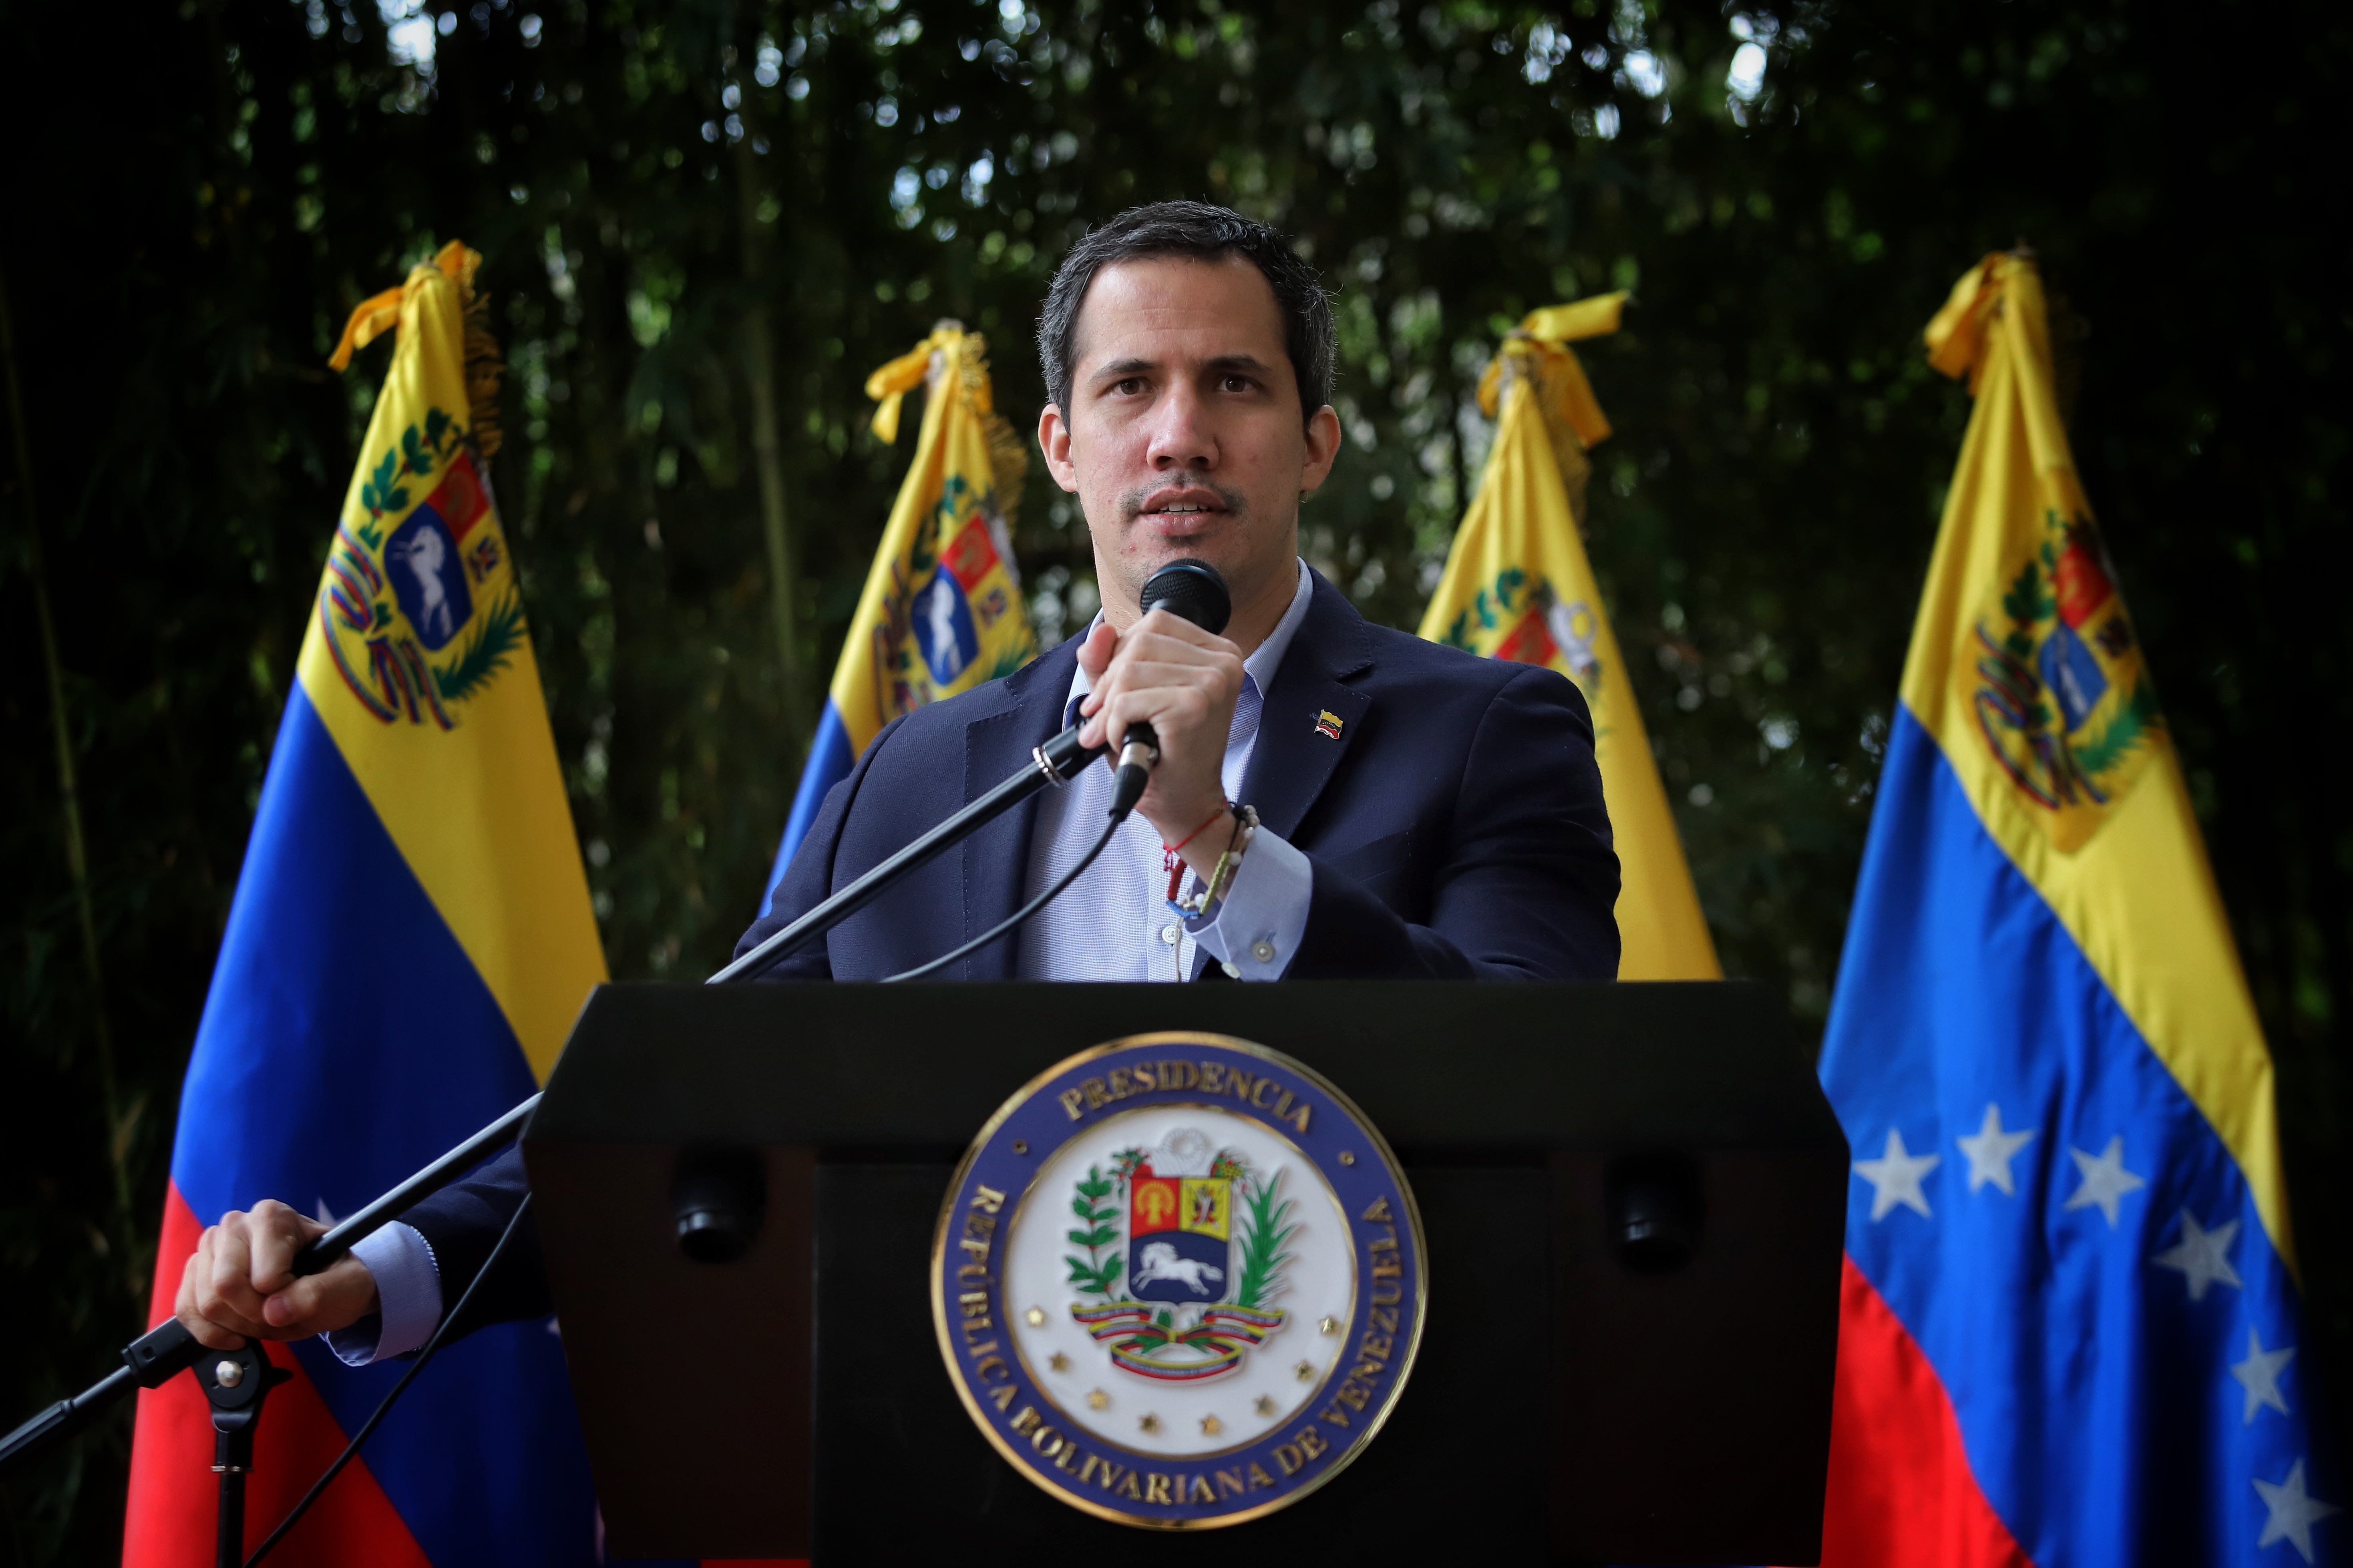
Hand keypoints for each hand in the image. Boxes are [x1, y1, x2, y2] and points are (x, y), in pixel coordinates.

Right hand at [175, 1199, 379, 1349]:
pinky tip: (236, 1332)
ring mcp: (210, 1247)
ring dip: (237, 1325)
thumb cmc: (334, 1278)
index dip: (283, 1299)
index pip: (264, 1276)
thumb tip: (273, 1311)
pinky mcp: (194, 1272)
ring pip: (205, 1302)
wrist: (321, 1283)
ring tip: (264, 1317)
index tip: (301, 1297)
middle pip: (225, 1286)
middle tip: (279, 1314)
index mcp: (273, 1217)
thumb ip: (318, 1295)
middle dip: (254, 1315)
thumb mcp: (348, 1286)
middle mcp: (236, 1224)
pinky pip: (186, 1310)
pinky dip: (210, 1332)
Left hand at [1075, 608, 1243, 870]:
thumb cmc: (1163, 754)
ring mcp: (1212, 682)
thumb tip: (1098, 631)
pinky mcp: (1194, 706)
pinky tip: (1126, 742)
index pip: (1155, 623)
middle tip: (1105, 721)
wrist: (1186, 805)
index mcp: (1217, 651)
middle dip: (1109, 684)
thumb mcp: (1131, 696)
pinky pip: (1127, 700)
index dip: (1121, 654)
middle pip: (1139, 642)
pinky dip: (1114, 725)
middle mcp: (1223, 661)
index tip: (1114, 693)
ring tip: (1118, 734)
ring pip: (1129, 670)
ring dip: (1110, 709)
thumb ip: (1110, 661)